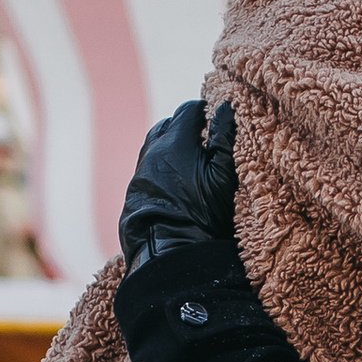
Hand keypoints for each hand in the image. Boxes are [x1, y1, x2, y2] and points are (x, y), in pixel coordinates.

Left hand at [120, 99, 237, 257]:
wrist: (167, 253)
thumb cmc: (201, 215)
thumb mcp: (223, 176)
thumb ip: (225, 139)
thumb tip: (226, 108)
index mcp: (174, 142)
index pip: (189, 110)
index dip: (205, 111)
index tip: (217, 120)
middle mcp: (153, 151)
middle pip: (169, 125)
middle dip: (186, 128)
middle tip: (205, 141)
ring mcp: (141, 171)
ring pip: (155, 146)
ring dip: (172, 147)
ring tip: (191, 161)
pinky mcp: (135, 191)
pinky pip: (149, 168)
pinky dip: (162, 167)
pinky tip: (177, 182)